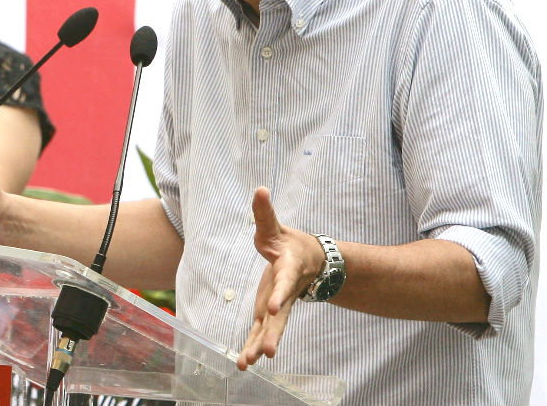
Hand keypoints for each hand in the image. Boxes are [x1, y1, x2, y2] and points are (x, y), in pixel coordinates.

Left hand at [237, 186, 324, 369]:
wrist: (310, 263)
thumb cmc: (289, 244)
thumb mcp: (276, 228)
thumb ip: (265, 213)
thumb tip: (259, 189)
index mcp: (288, 270)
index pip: (283, 282)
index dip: (278, 295)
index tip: (271, 308)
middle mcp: (285, 292)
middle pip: (280, 316)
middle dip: (273, 333)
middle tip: (268, 352)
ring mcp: (277, 305)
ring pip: (270, 329)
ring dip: (259, 346)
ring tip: (248, 363)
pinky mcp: (267, 313)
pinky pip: (260, 332)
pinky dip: (252, 346)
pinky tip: (243, 363)